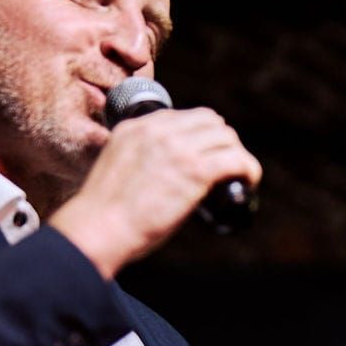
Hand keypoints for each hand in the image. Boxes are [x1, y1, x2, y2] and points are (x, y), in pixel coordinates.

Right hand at [48, 106, 261, 276]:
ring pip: (227, 137)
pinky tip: (248, 182)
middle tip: (226, 167)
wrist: (97, 228)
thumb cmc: (104, 212)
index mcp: (137, 126)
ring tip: (239, 176)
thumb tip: (164, 172)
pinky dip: (248, 169)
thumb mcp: (117, 166)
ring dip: (237, 155)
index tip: (207, 155)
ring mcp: (178, 148)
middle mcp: (158, 130)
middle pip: (210, 122)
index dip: (203, 136)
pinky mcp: (194, 171)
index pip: (185, 116)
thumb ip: (139, 158)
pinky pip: (236, 160)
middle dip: (222, 142)